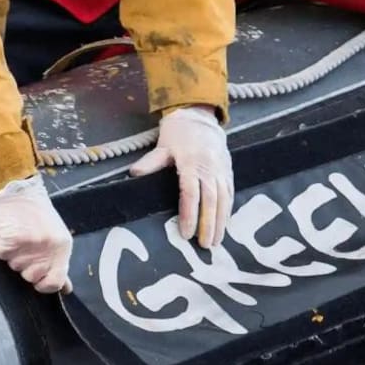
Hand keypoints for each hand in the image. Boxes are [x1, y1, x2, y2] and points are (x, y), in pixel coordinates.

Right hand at [0, 174, 72, 293]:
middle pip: (31, 277)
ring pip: (15, 267)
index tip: (39, 280)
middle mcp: (48, 247)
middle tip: (28, 247)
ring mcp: (30, 245)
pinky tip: (10, 233)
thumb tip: (66, 288)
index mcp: (63, 247)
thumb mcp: (57, 238)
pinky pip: (2, 255)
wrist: (19, 192)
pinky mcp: (11, 240)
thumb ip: (60, 264)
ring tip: (21, 236)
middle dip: (26, 267)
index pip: (55, 283)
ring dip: (15, 256)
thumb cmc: (37, 215)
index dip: (45, 285)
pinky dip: (3, 247)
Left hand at [129, 105, 233, 247]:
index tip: (186, 234)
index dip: (190, 215)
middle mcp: (209, 168)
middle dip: (208, 225)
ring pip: (223, 199)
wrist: (200, 118)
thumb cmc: (178, 134)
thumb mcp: (162, 146)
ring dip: (221, 222)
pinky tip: (225, 224)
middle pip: (210, 201)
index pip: (190, 194)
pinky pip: (230, 193)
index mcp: (191, 163)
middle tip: (205, 245)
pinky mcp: (228, 171)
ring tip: (216, 241)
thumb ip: (151, 162)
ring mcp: (221, 170)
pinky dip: (228, 210)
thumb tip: (134, 174)